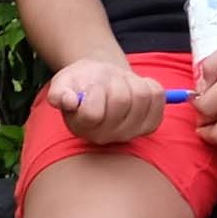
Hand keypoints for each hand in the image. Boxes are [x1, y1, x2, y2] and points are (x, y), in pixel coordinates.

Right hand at [42, 57, 164, 144]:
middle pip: (121, 101)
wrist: (101, 82)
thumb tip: (66, 100)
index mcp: (82, 127)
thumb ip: (58, 92)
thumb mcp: (63, 82)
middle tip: (107, 82)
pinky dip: (148, 83)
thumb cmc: (80, 83)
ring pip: (142, 96)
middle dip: (114, 82)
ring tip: (119, 84)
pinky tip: (134, 87)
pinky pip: (158, 96)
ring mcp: (131, 133)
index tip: (91, 86)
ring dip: (131, 81)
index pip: (93, 113)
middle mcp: (107, 136)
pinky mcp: (150, 125)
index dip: (94, 93)